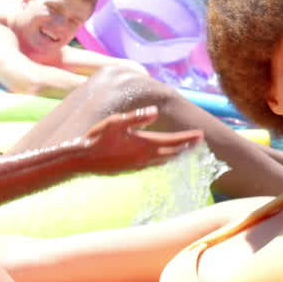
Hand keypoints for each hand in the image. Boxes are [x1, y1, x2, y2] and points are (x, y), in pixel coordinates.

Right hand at [76, 108, 203, 174]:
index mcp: (144, 145)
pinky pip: (153, 165)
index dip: (187, 138)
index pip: (173, 141)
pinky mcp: (130, 169)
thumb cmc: (96, 139)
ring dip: (176, 154)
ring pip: (164, 160)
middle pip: (172, 152)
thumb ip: (136, 117)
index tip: (201, 135)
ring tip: (185, 150)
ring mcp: (137, 165)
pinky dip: (163, 160)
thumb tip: (155, 112)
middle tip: (199, 141)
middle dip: (186, 146)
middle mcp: (144, 157)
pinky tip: (161, 159)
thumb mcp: (115, 122)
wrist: (81, 161)